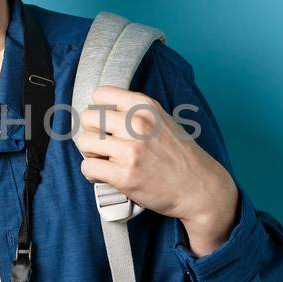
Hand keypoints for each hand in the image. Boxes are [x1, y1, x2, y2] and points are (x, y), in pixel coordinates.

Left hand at [72, 84, 239, 256]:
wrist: (199, 187)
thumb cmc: (179, 155)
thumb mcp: (162, 119)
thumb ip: (134, 112)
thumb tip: (98, 111)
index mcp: (145, 106)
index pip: (100, 94)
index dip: (99, 111)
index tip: (107, 125)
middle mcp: (137, 124)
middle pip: (87, 118)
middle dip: (92, 133)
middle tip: (106, 146)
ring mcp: (130, 150)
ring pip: (83, 142)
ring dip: (91, 154)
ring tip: (107, 161)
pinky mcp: (125, 175)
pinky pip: (87, 167)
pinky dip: (93, 173)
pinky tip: (107, 175)